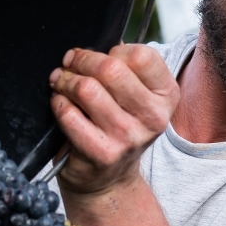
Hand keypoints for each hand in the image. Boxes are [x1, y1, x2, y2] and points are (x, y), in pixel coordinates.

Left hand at [50, 44, 178, 196]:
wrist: (108, 180)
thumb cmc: (118, 126)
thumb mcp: (135, 96)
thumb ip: (123, 67)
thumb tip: (90, 45)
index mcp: (167, 95)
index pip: (142, 56)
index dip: (114, 51)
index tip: (98, 57)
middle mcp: (154, 117)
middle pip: (110, 69)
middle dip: (81, 61)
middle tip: (69, 64)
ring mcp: (129, 137)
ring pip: (87, 89)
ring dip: (65, 81)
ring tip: (60, 83)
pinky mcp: (103, 153)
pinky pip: (69, 114)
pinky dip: (58, 104)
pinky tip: (60, 105)